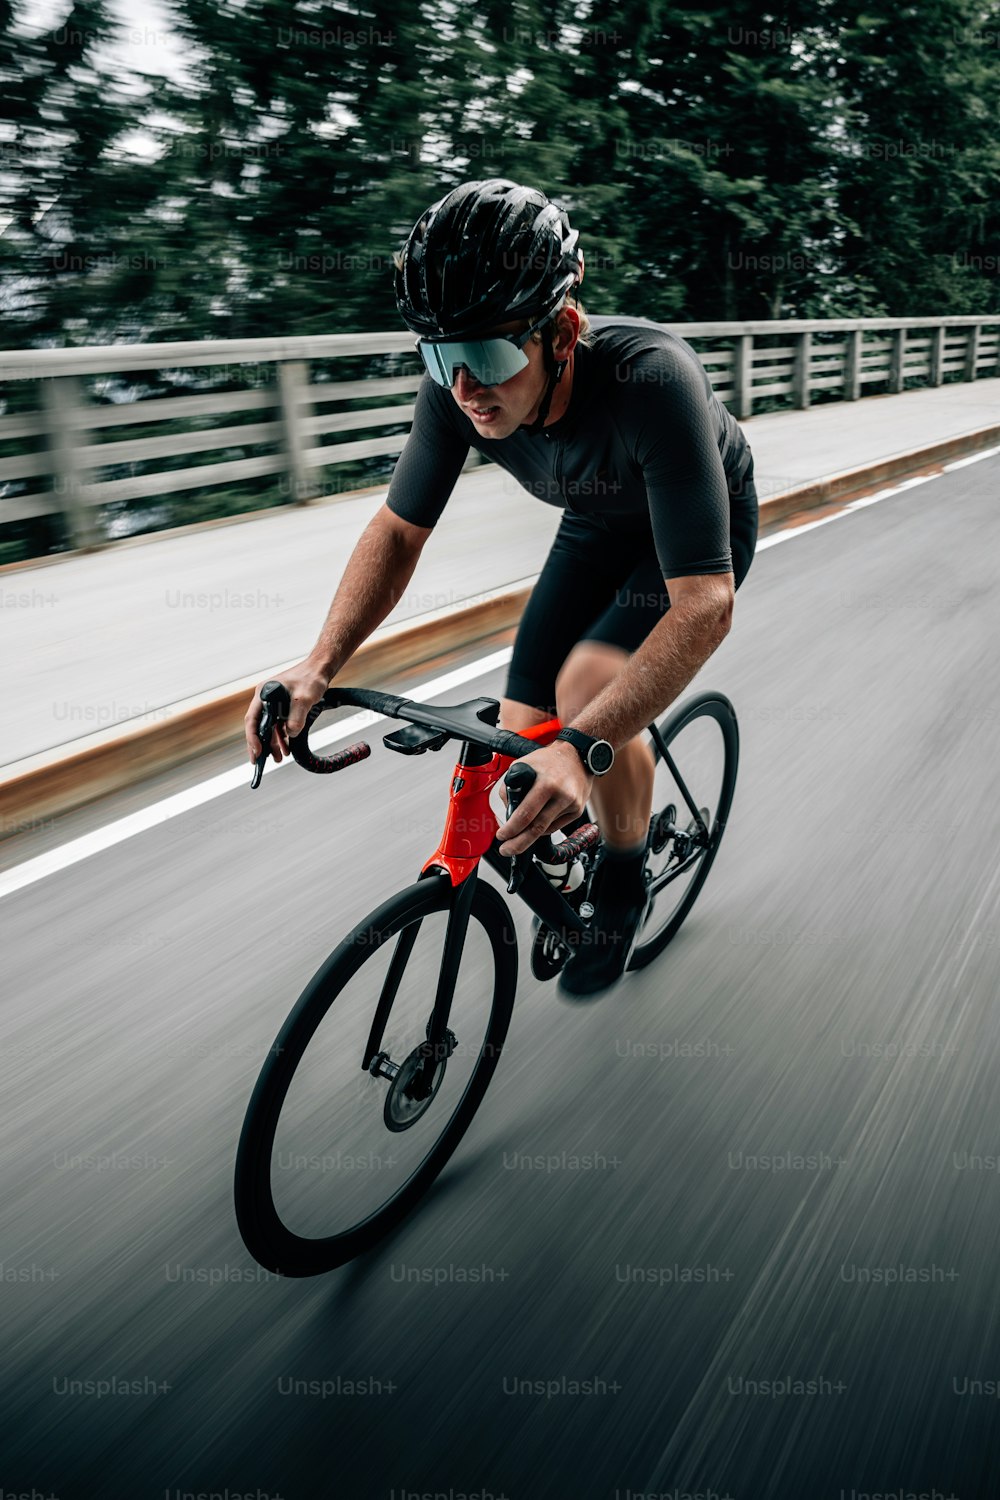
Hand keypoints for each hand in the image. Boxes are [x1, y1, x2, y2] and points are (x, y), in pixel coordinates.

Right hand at [245, 658, 332, 764]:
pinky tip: (286, 748)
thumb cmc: (310, 678)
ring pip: (269, 728)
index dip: (252, 737)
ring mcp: (273, 704)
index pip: (252, 719)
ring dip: (272, 743)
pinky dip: (282, 737)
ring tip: (278, 759)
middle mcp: (265, 699)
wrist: (320, 670)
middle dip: (259, 745)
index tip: (257, 752)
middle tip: (259, 763)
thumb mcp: (304, 698)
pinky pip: (278, 726)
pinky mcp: (283, 708)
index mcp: (264, 694)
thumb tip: (291, 733)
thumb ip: (297, 716)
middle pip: (258, 726)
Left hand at [496, 741, 592, 856]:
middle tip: (506, 850)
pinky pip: (556, 826)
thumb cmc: (549, 760)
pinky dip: (543, 827)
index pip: (525, 814)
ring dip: (529, 836)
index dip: (511, 829)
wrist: (579, 755)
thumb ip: (509, 787)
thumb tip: (507, 811)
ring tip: (518, 837)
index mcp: (546, 783)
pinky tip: (537, 821)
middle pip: (536, 828)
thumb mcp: (522, 765)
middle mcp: (562, 795)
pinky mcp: (578, 810)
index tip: (501, 836)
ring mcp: (572, 804)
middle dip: (518, 843)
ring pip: (545, 829)